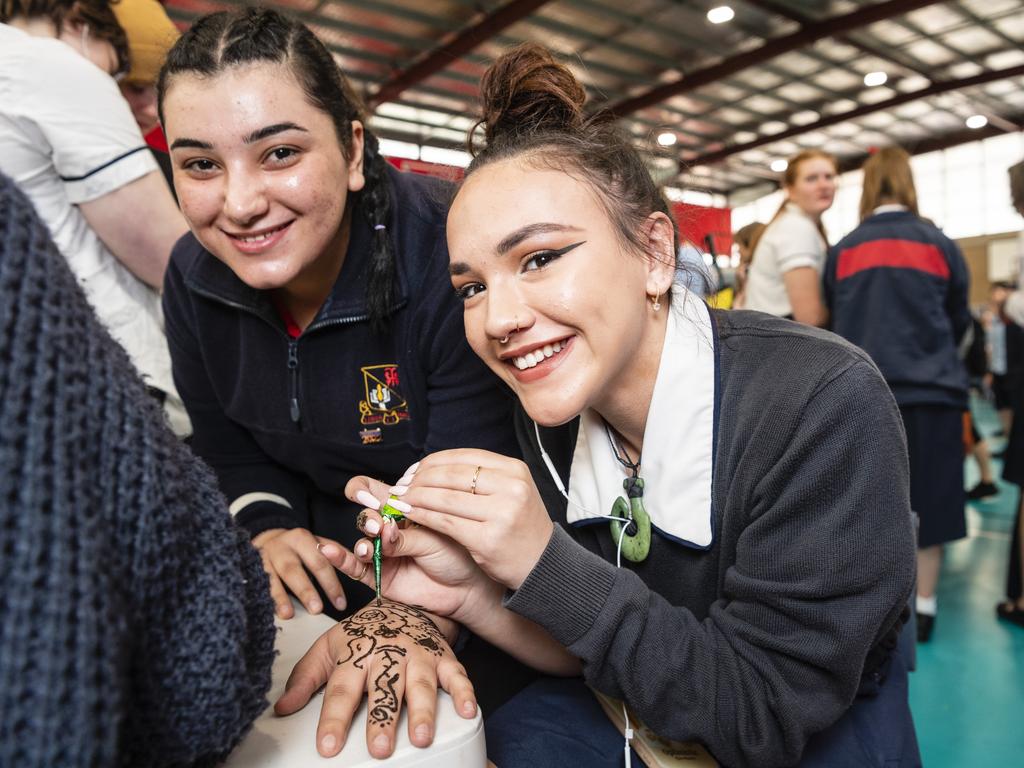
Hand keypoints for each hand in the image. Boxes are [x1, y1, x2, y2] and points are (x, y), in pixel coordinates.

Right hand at [252, 528, 346, 618]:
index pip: (320, 562)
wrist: (263, 537)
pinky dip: (261, 596)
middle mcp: (281, 546)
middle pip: (295, 569)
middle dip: (306, 590)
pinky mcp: (248, 566)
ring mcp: (262, 556)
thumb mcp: (314, 543)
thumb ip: (333, 555)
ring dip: (280, 596)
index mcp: (302, 539)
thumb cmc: (295, 547)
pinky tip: (264, 609)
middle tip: (317, 610)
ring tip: (288, 614)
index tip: (341, 604)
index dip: (331, 584)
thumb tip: (359, 568)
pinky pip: (255, 582)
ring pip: (271, 576)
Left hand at [275, 600, 475, 758]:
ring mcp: (418, 656)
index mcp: (356, 654)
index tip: (328, 746)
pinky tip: (468, 712)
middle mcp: (388, 655)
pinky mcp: (443, 658)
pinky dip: (465, 693)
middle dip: (382, 719)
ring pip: (420, 686)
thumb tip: (282, 708)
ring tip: (420, 737)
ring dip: (422, 712)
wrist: (402, 604)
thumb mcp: (329, 647)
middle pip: (384, 690)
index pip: (342, 690)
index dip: (333, 719)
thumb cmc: (363, 632)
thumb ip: (306, 677)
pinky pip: (457, 676)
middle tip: (379, 748)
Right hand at [315, 476, 496, 624]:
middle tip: (378, 526)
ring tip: (371, 547)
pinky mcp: (378, 576)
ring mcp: (383, 553)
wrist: (466, 590)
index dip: (363, 491)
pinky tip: (331, 552)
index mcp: (403, 511)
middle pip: (366, 516)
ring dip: (363, 541)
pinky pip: (354, 567)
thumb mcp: (433, 539)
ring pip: (361, 541)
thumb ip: (406, 535)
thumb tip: (382, 528)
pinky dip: (341, 559)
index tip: (365, 495)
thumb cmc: (456, 555)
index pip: (374, 493)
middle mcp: (389, 529)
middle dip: (368, 519)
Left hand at [362, 449, 553, 588]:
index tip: (413, 470)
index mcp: (515, 469)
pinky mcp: (488, 539)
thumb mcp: (511, 492)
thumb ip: (482, 477)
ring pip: (445, 498)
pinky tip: (410, 515)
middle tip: (401, 485)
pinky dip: (423, 516)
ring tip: (400, 499)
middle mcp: (511, 487)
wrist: (542, 565)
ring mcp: (502, 513)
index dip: (432, 462)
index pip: (463, 457)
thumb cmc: (519, 527)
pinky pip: (445, 522)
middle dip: (419, 479)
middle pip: (452, 475)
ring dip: (416, 497)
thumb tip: (433, 467)